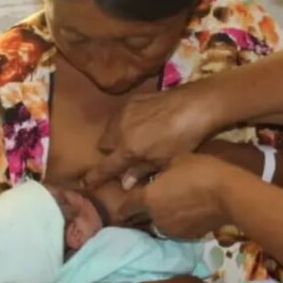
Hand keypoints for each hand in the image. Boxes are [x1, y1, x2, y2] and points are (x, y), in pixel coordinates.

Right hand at [84, 86, 212, 189]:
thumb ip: (141, 171)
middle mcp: (120, 130)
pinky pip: (120, 115)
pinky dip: (125, 123)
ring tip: (134, 140)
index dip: (95, 177)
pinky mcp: (134, 99)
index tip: (86, 182)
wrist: (196, 104)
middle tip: (127, 157)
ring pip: (110, 129)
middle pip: (103, 146)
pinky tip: (142, 124)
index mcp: (128, 149)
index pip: (104, 167)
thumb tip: (124, 183)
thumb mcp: (165, 160)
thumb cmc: (185, 138)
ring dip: (116, 137)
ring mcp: (125, 112)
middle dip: (110, 153)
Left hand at [115, 154, 248, 238]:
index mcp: (148, 199)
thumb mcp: (176, 161)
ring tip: (170, 208)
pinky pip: (175, 229)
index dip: (122, 207)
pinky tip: (186, 213)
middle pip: (140, 218)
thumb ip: (158, 171)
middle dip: (139, 214)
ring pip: (159, 224)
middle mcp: (155, 218)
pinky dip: (176, 223)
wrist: (228, 193)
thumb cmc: (200, 170)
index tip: (120, 208)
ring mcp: (171, 230)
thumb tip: (152, 177)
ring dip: (159, 218)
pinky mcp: (187, 237)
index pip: (126, 207)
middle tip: (144, 206)